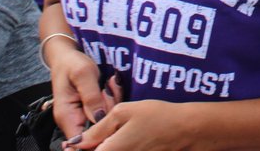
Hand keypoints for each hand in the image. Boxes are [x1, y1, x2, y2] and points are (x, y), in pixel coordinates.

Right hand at [48, 43, 109, 138]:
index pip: (82, 141)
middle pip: (98, 130)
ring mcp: (84, 117)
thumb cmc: (72, 63)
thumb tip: (99, 119)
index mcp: (67, 117)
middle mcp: (74, 121)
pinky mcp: (93, 111)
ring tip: (111, 83)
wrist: (68, 56)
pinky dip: (113, 99)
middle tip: (109, 89)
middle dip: (109, 111)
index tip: (108, 111)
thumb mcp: (83, 74)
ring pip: (105, 120)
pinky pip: (107, 112)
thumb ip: (91, 97)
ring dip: (113, 102)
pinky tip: (112, 85)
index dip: (99, 133)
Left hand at [65, 100, 208, 150]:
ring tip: (110, 136)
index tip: (72, 144)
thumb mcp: (124, 112)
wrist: (187, 130)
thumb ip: (98, 129)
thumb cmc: (157, 117)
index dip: (76, 149)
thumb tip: (77, 142)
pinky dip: (117, 148)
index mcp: (111, 150)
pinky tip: (124, 139)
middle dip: (91, 148)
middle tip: (92, 138)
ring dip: (105, 147)